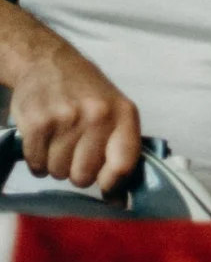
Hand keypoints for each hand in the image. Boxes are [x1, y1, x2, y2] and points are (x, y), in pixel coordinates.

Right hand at [8, 41, 140, 192]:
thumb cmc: (88, 93)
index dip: (113, 183)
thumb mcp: (116, 111)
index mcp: (124, 113)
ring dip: (56, 164)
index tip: (106, 186)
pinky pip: (36, 165)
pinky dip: (37, 160)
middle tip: (75, 151)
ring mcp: (66, 118)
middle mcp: (98, 115)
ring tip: (59, 140)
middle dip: (78, 172)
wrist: (49, 62)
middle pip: (84, 177)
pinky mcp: (37, 123)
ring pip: (59, 173)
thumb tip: (118, 200)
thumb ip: (120, 150)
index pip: (124, 163)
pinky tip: (43, 139)